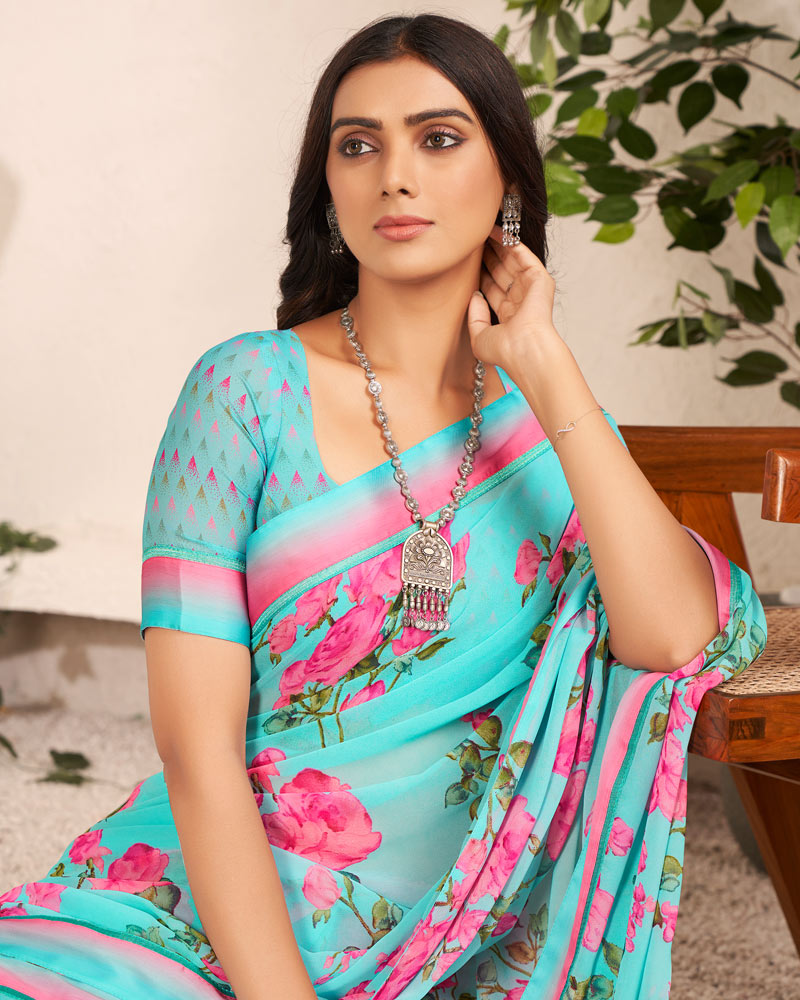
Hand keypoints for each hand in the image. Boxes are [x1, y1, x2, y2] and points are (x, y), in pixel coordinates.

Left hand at [467, 223, 560, 373]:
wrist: (523, 349)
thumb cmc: (504, 350)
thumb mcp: (479, 335)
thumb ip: (474, 316)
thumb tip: (475, 294)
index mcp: (508, 315)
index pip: (492, 288)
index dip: (480, 272)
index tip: (467, 260)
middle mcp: (520, 300)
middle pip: (501, 271)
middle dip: (488, 255)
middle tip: (473, 240)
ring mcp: (531, 289)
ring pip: (512, 261)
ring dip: (498, 245)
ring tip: (482, 230)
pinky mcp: (540, 279)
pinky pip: (523, 255)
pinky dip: (511, 242)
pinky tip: (497, 231)